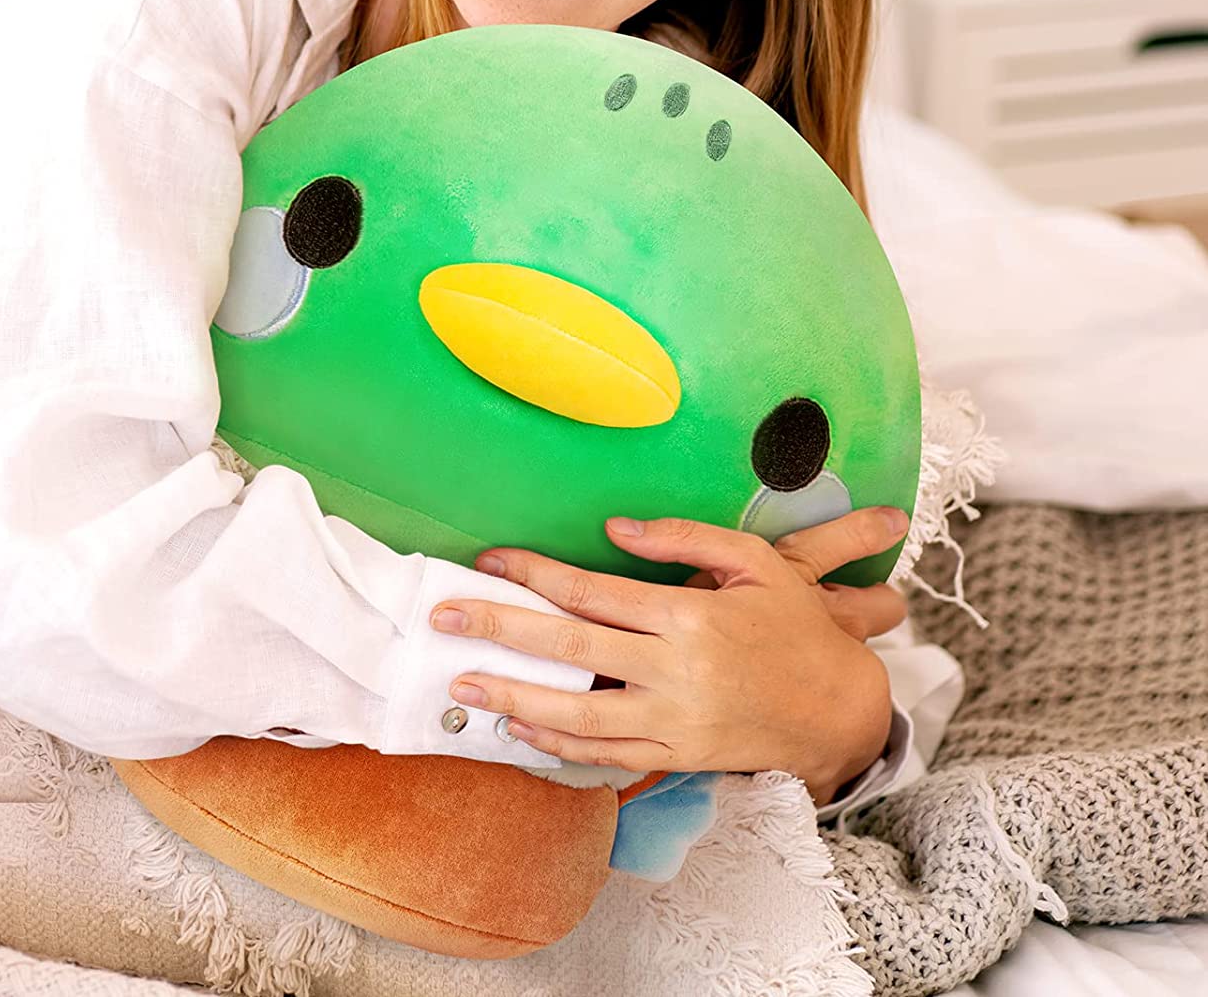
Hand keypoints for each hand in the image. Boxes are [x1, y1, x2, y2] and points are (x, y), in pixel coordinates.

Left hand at [429, 506, 908, 805]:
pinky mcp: (678, 754)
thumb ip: (683, 538)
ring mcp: (675, 719)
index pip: (592, 592)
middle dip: (500, 632)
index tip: (488, 561)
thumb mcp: (755, 561)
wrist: (839, 708)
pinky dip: (558, 745)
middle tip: (444, 620)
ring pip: (579, 714)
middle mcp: (677, 670)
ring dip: (515, 698)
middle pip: (571, 651)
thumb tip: (615, 528)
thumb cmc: (793, 625)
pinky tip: (520, 728)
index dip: (534, 575)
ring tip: (464, 684)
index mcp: (690, 615)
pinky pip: (606, 754)